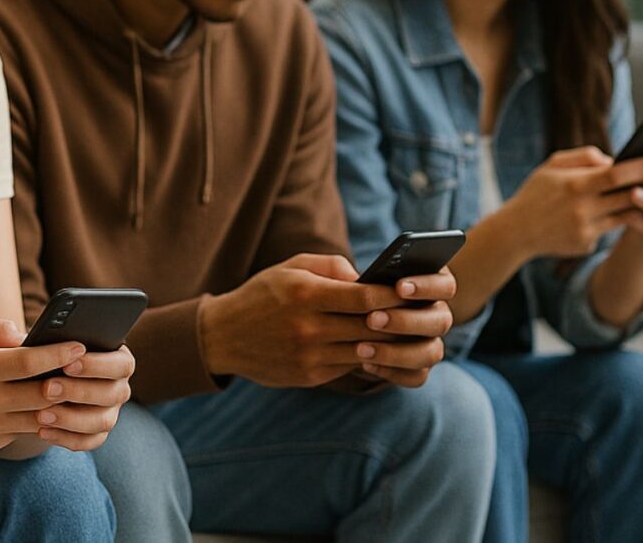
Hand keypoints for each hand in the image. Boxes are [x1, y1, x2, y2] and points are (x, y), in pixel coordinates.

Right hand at [0, 313, 86, 453]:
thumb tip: (27, 335)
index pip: (27, 363)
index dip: (57, 355)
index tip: (80, 345)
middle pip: (39, 395)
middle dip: (68, 382)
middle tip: (90, 369)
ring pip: (37, 418)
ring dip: (59, 405)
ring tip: (77, 388)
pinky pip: (22, 431)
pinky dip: (38, 418)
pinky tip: (50, 405)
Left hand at [37, 346, 133, 450]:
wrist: (38, 382)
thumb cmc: (46, 353)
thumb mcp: (43, 340)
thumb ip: (39, 337)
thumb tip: (19, 339)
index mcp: (117, 359)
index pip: (121, 364)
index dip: (97, 366)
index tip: (67, 365)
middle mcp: (118, 387)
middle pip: (112, 394)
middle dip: (79, 392)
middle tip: (47, 388)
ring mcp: (110, 412)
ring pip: (102, 421)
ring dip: (71, 419)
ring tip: (41, 415)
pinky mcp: (96, 433)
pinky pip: (88, 441)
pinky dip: (66, 438)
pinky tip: (42, 431)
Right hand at [201, 254, 449, 387]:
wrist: (222, 336)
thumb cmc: (262, 294)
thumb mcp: (290, 268)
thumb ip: (332, 266)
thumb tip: (369, 279)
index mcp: (304, 294)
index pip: (365, 297)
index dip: (394, 294)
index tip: (411, 289)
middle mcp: (307, 327)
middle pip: (372, 327)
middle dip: (399, 320)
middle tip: (421, 313)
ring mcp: (309, 355)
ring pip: (365, 351)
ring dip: (388, 343)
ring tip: (405, 332)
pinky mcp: (309, 375)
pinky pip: (350, 366)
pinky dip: (366, 357)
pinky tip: (376, 347)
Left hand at [357, 269, 456, 387]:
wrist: (340, 322)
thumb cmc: (349, 290)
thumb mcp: (351, 277)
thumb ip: (363, 277)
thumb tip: (357, 282)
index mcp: (430, 287)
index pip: (445, 285)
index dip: (426, 287)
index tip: (399, 287)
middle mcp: (436, 315)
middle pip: (441, 321)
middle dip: (406, 321)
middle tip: (371, 319)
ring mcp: (430, 343)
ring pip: (431, 352)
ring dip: (397, 351)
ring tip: (361, 348)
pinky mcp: (418, 368)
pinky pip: (417, 376)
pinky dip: (393, 372)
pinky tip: (365, 364)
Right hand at [498, 146, 642, 257]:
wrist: (515, 232)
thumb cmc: (535, 194)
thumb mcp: (550, 167)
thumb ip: (582, 157)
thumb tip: (612, 159)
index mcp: (574, 186)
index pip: (615, 175)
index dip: (641, 167)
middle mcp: (582, 209)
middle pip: (627, 195)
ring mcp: (586, 229)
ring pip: (625, 214)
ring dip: (638, 204)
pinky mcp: (587, 244)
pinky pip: (609, 229)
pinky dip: (612, 219)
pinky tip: (601, 215)